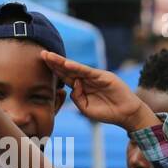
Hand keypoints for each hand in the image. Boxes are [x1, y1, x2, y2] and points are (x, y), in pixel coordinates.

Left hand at [40, 52, 156, 130]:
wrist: (125, 114)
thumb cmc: (106, 112)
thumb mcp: (86, 109)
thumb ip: (77, 98)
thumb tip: (73, 85)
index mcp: (81, 87)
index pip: (64, 77)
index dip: (54, 70)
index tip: (41, 64)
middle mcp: (86, 79)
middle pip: (67, 69)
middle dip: (54, 62)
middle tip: (42, 53)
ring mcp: (94, 77)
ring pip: (75, 68)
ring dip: (62, 62)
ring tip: (50, 56)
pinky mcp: (103, 76)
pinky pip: (88, 71)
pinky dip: (77, 67)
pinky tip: (67, 64)